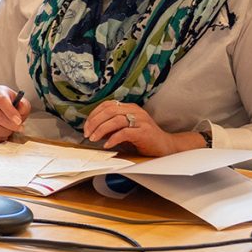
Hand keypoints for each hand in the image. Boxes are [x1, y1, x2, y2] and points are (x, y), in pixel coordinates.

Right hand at [0, 84, 28, 141]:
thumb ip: (23, 106)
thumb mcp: (20, 102)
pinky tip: (3, 132)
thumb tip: (21, 107)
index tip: (18, 121)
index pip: (2, 100)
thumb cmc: (11, 105)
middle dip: (9, 124)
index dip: (10, 112)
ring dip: (5, 131)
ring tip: (10, 129)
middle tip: (19, 128)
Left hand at [81, 101, 203, 156]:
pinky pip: (124, 133)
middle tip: (87, 133)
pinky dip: (113, 139)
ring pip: (115, 120)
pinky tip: (107, 145)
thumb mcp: (125, 129)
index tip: (86, 127)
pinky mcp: (144, 132)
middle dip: (94, 122)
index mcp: (130, 108)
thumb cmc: (143, 139)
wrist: (165, 146)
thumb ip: (112, 127)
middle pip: (109, 111)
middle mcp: (135, 111)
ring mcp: (141, 121)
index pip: (107, 105)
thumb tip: (93, 130)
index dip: (94, 115)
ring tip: (93, 139)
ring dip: (101, 130)